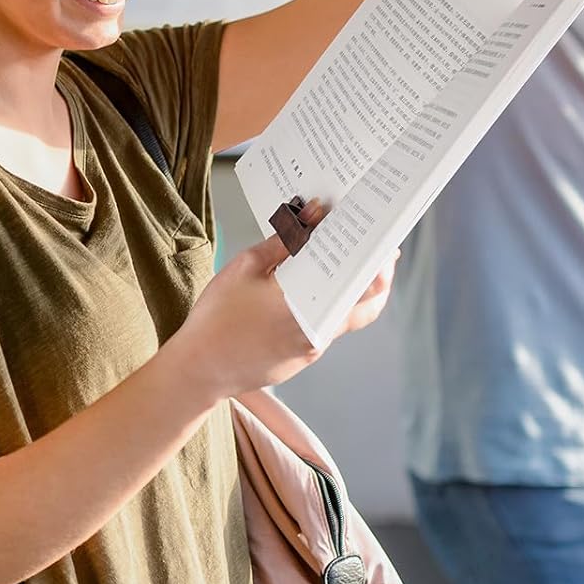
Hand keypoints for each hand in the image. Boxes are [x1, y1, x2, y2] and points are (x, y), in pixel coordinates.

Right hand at [177, 213, 399, 399]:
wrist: (198, 369)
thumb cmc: (216, 317)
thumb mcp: (246, 267)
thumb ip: (285, 241)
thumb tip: (314, 214)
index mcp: (311, 306)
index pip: (366, 284)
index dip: (381, 262)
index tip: (385, 241)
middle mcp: (319, 332)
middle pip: (367, 305)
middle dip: (377, 277)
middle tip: (379, 253)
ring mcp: (312, 350)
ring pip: (346, 318)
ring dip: (350, 294)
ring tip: (344, 267)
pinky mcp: (301, 359)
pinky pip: (323, 330)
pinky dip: (325, 309)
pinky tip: (309, 294)